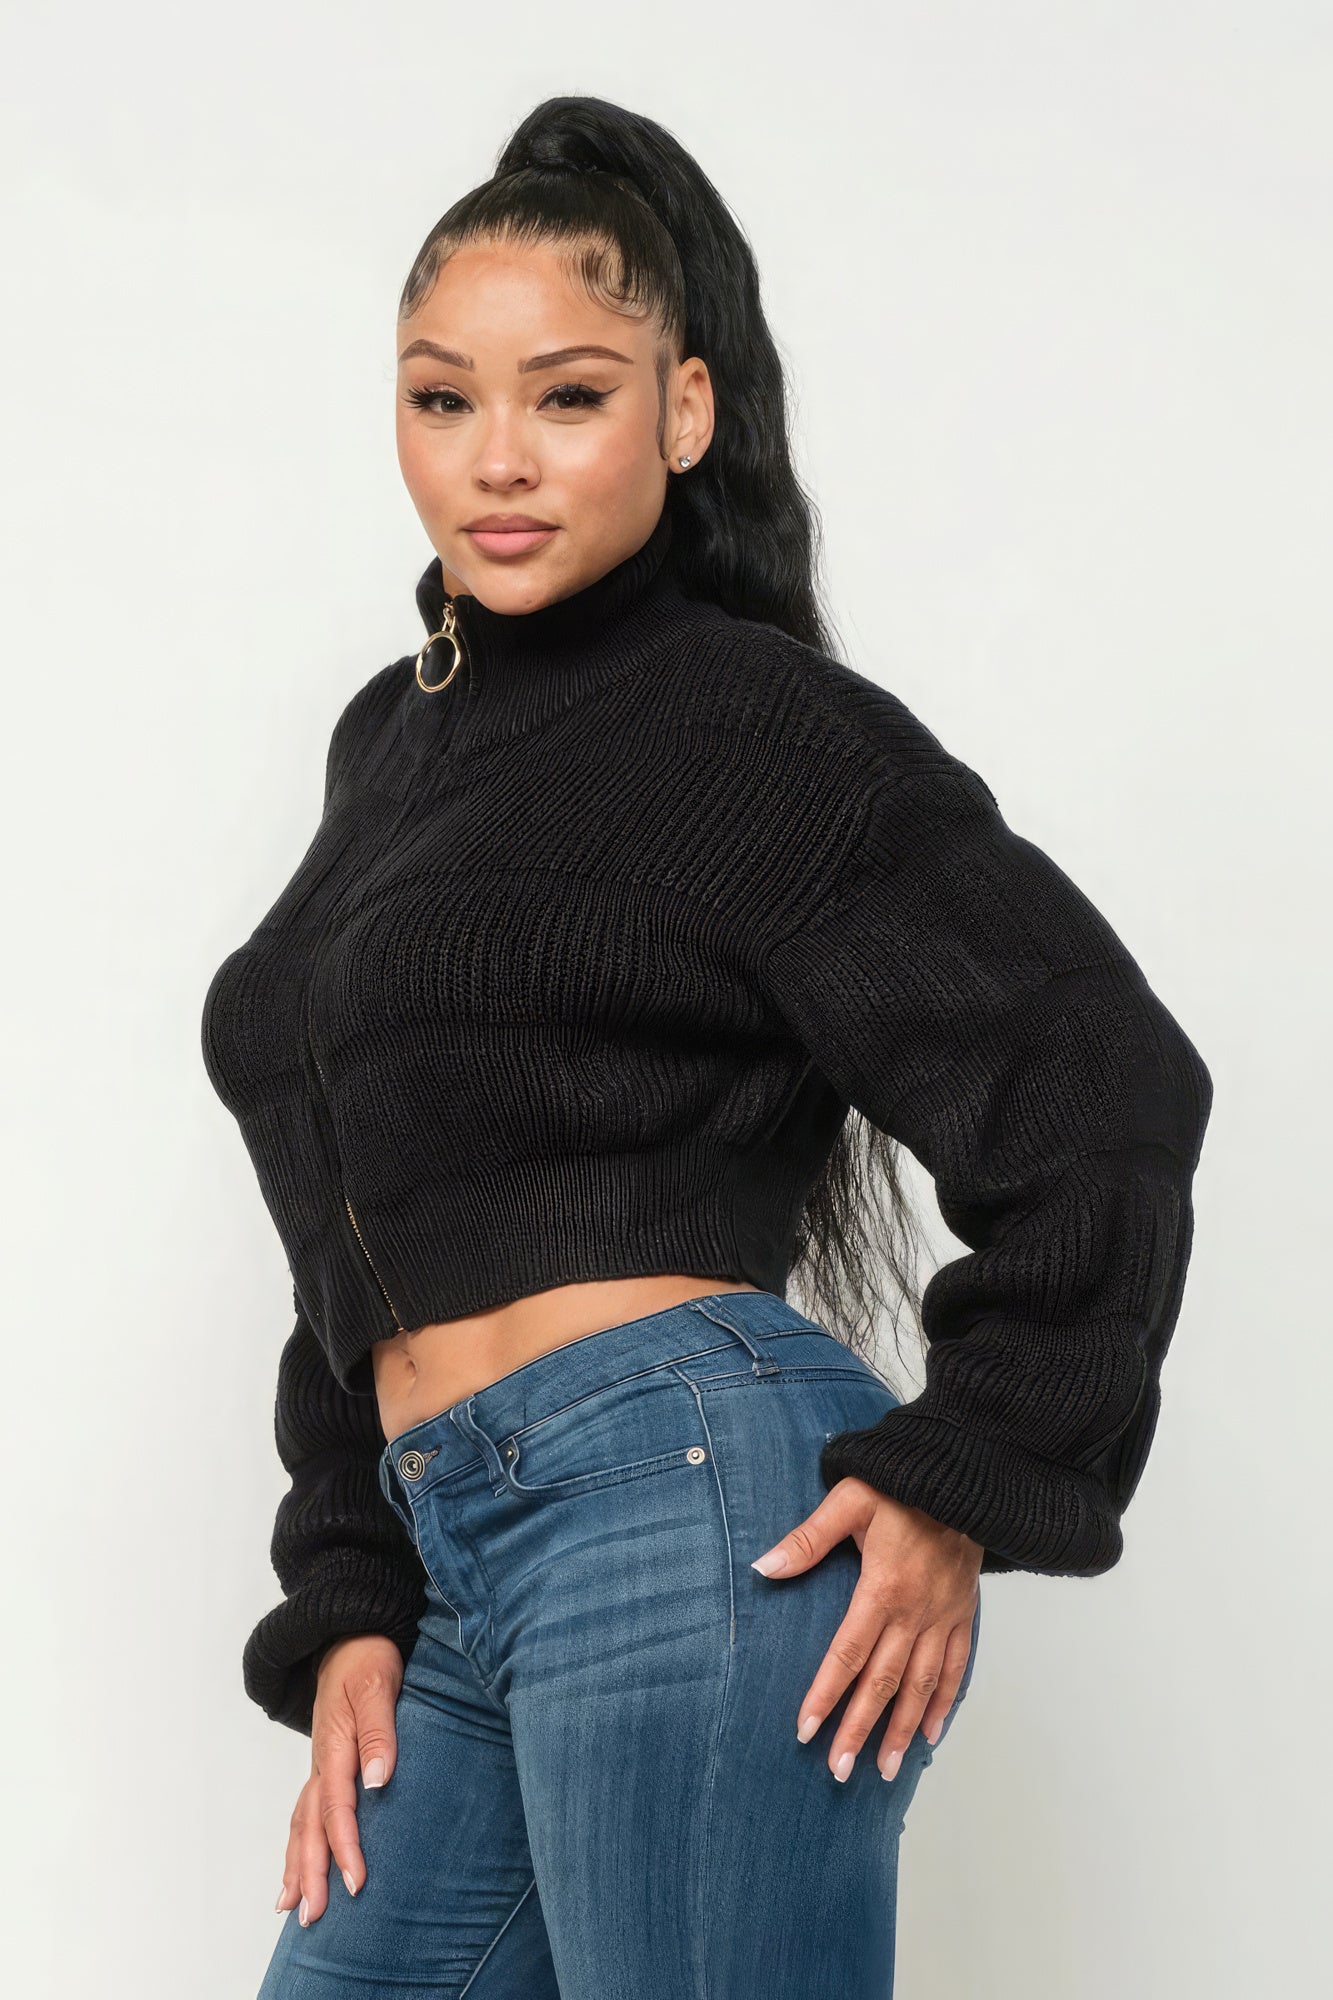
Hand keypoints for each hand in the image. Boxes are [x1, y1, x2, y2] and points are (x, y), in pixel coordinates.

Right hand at [274, 1633, 405, 1924]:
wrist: (349, 1632)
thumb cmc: (369, 1658)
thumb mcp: (379, 1685)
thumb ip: (380, 1731)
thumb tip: (377, 1781)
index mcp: (335, 1746)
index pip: (337, 1807)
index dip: (345, 1847)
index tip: (355, 1883)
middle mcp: (322, 1761)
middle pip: (310, 1825)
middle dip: (311, 1872)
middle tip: (313, 1916)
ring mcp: (320, 1763)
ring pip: (302, 1823)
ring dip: (298, 1864)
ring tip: (293, 1906)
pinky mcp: (325, 1763)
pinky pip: (304, 1811)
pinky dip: (298, 1842)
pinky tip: (298, 1866)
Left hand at [751, 1477, 982, 1782]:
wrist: (966, 1475)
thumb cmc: (901, 1484)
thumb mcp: (848, 1501)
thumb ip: (807, 1539)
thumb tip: (764, 1568)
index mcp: (882, 1589)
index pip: (847, 1654)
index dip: (825, 1694)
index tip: (806, 1732)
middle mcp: (915, 1612)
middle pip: (883, 1683)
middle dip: (859, 1729)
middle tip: (840, 1771)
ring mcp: (943, 1617)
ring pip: (921, 1686)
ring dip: (903, 1730)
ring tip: (885, 1770)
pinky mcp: (963, 1613)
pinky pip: (957, 1667)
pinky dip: (945, 1703)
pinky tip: (932, 1733)